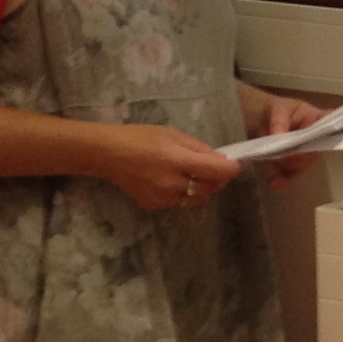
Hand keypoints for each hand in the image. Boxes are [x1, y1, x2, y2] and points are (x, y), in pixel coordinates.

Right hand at [102, 126, 242, 211]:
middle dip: (217, 179)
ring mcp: (162, 198)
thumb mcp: (173, 135)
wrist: (107, 154)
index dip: (231, 169)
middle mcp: (171, 183)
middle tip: (214, 168)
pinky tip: (173, 181)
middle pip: (209, 188)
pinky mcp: (154, 206)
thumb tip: (222, 160)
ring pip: (196, 199)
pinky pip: (179, 202)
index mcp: (177, 161)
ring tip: (194, 174)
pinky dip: (184, 193)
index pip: (216, 171)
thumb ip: (199, 149)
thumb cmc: (140, 137)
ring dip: (203, 188)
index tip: (235, 165)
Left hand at [252, 94, 329, 186]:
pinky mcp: (294, 165)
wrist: (262, 119)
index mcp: (322, 120)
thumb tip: (280, 137)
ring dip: (286, 163)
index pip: (336, 127)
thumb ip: (280, 121)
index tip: (325, 140)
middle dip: (297, 154)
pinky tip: (273, 181)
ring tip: (271, 156)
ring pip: (302, 165)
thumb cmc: (279, 110)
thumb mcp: (279, 109)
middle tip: (281, 150)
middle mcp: (319, 139)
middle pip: (315, 151)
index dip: (338, 136)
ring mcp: (307, 153)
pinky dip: (283, 180)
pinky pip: (292, 176)